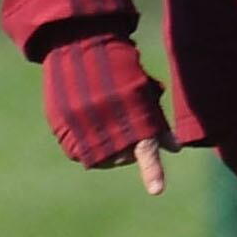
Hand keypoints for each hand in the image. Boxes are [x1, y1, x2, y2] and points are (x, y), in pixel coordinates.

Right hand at [41, 30, 176, 193]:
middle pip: (123, 159)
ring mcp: (81, 126)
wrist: (81, 45)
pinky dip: (84, 144)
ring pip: (99, 158)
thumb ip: (158, 126)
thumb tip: (175, 149)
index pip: (147, 150)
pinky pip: (76, 150)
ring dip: (106, 149)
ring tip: (108, 122)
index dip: (152, 170)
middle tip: (126, 125)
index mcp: (132, 116)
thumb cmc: (121, 70)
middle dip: (129, 150)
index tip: (157, 190)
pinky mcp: (60, 126)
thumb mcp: (146, 94)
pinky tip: (89, 123)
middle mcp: (107, 124)